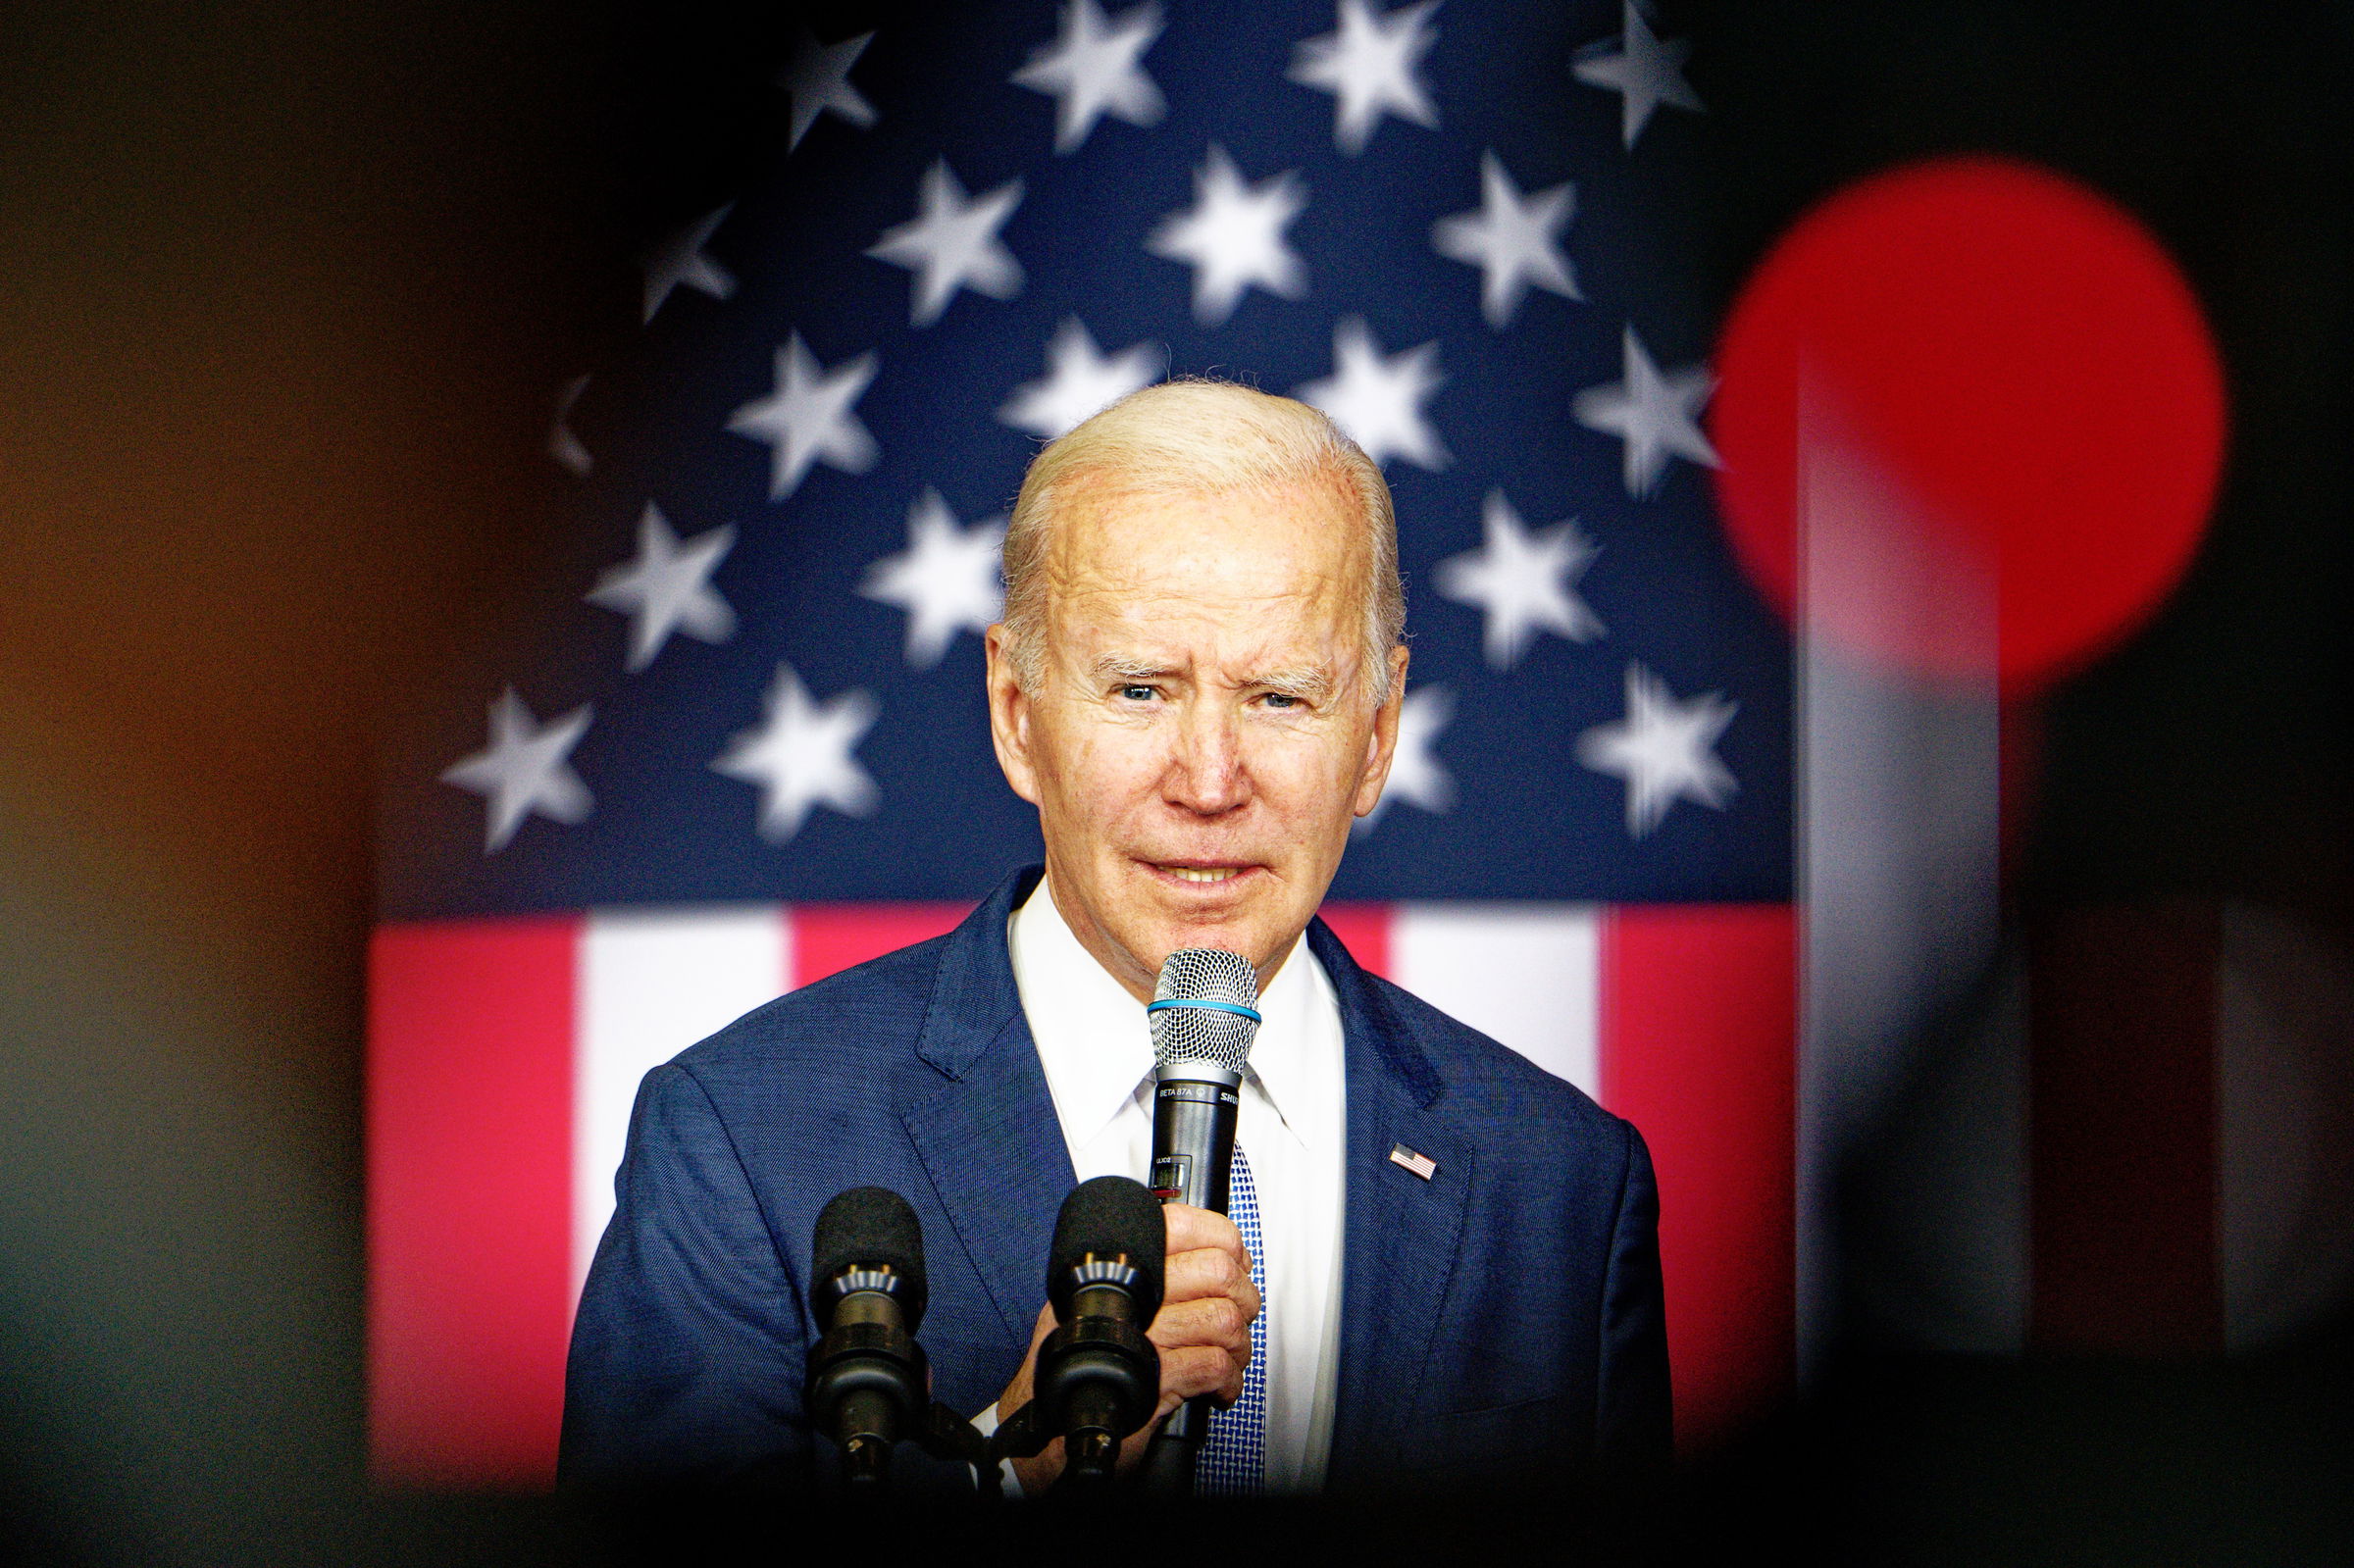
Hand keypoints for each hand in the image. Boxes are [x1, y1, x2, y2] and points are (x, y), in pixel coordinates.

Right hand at [993, 1202, 1257, 1491]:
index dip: (1225, 1241)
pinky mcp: (1153, 1381)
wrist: (1044, 1423)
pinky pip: (1214, 1365)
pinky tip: (1216, 1389)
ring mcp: (1140, 1337)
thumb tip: (1220, 1254)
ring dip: (1238, 1345)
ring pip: (1223, 1319)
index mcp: (1112, 1265)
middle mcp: (1126, 1295)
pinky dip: (1228, 1380)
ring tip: (1228, 1357)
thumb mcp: (1098, 1299)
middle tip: (1238, 1315)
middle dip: (1243, 1297)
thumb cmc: (1077, 1360)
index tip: (1236, 1262)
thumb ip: (1147, 1273)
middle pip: (1216, 1271)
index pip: (1184, 1224)